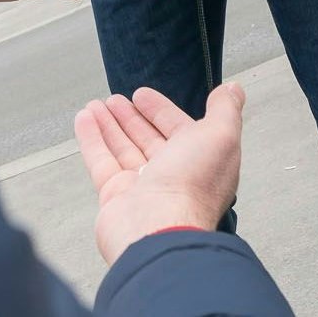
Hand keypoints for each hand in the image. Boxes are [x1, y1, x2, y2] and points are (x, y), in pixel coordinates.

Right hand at [74, 83, 246, 263]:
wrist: (159, 228)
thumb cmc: (192, 186)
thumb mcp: (220, 135)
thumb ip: (225, 109)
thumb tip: (233, 90)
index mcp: (199, 162)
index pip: (178, 130)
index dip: (161, 111)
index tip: (143, 95)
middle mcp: (172, 177)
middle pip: (148, 140)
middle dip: (131, 118)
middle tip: (116, 100)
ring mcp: (142, 188)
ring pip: (122, 149)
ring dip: (109, 124)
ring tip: (95, 105)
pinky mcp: (115, 196)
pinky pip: (101, 162)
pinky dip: (91, 139)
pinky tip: (84, 119)